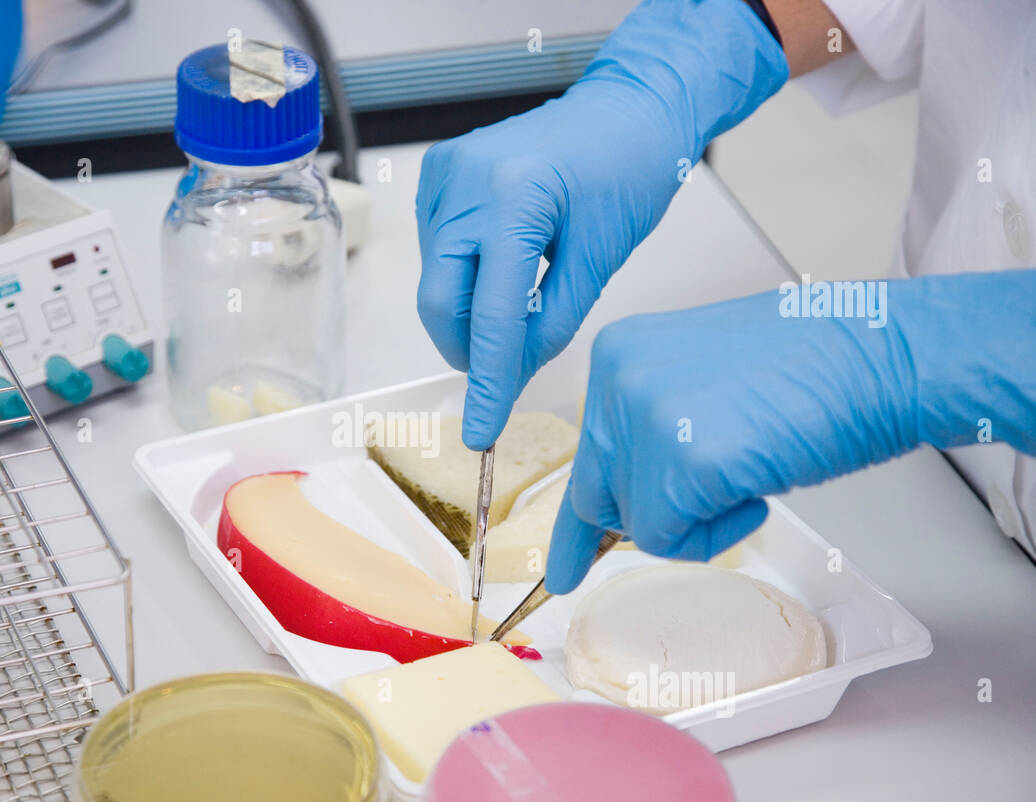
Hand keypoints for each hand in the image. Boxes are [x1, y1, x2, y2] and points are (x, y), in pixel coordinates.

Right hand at [414, 0, 787, 449]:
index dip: (487, 381)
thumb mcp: (599, 259)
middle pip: (441, 301)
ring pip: (436, 281)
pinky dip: (464, 278)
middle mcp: (465, 182)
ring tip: (522, 296)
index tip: (481, 431)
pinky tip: (503, 264)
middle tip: (504, 368)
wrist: (625, 108)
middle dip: (469, 346)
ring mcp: (444, 175)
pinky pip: (437, 251)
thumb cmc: (628, 170)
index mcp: (513, 198)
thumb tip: (508, 376)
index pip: (490, 315)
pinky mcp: (437, 175)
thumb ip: (549, 325)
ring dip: (469, 311)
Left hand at [545, 270, 1035, 592]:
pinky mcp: (680, 464)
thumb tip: (632, 490)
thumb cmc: (816, 368)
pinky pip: (672, 540)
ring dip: (695, 526)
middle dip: (625, 528)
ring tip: (749, 478)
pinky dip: (718, 535)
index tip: (560, 563)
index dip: (576, 518)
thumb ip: (655, 426)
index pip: (587, 451)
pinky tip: (757, 489)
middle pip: (599, 494)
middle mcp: (617, 380)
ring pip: (637, 526)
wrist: (880, 356)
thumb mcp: (701, 383)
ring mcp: (645, 419)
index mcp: (620, 354)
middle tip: (575, 574)